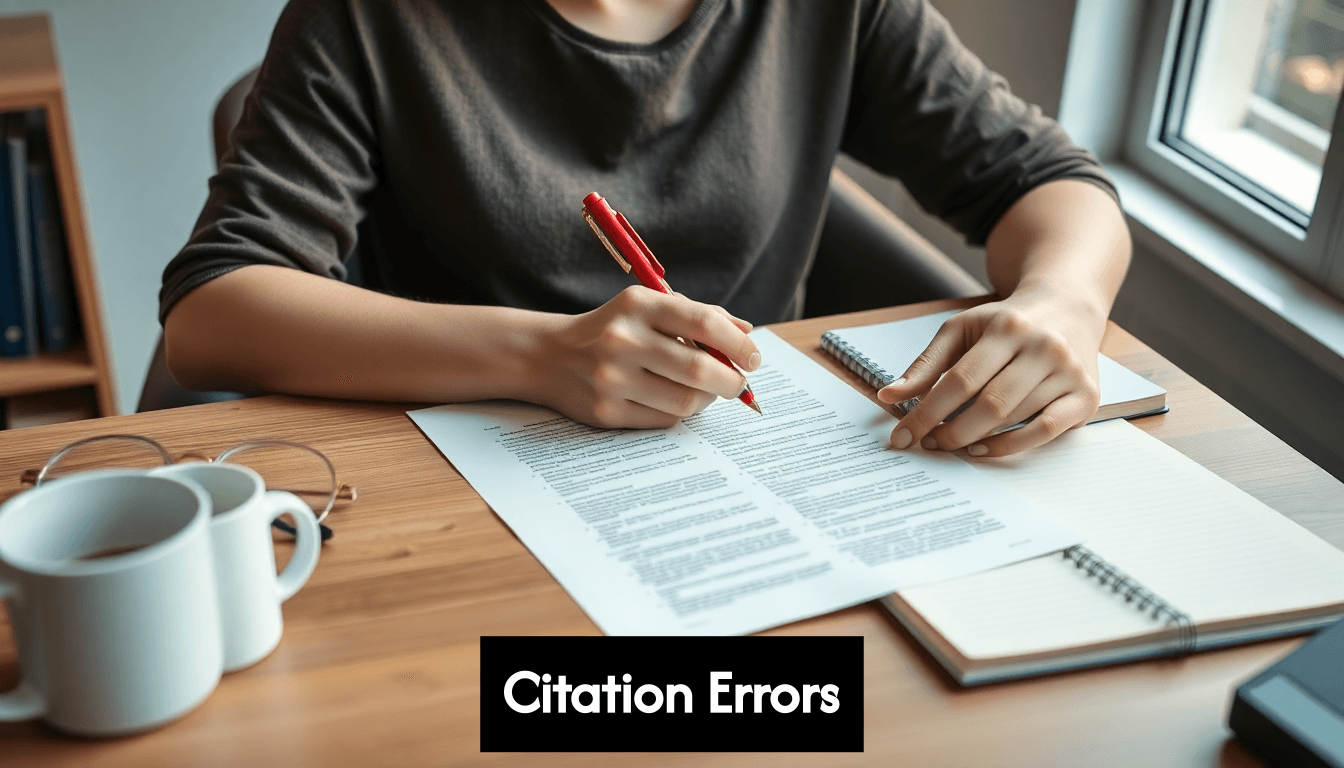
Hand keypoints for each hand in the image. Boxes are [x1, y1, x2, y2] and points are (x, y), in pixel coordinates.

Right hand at [532, 286, 759, 428]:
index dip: (738, 344)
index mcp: (639, 305)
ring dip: (707, 399)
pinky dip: (678, 412)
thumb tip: (746, 331)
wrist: (549, 356)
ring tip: (705, 391)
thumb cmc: (612, 328)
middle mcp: (624, 339)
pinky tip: (672, 399)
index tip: (753, 358)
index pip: (704, 323)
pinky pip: (663, 420)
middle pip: (700, 370)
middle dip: (731, 381)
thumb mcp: (647, 308)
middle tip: (738, 383)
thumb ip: (697, 316)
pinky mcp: (606, 411)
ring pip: (686, 401)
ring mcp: (612, 378)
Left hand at [876, 289, 1104, 456]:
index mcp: (1007, 328)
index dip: (927, 413)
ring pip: (1014, 419)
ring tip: (950, 443)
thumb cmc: (1007, 323)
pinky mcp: (1086, 397)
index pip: (959, 380)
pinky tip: (982, 448)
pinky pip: (1044, 432)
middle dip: (951, 431)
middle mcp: (1044, 348)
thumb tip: (887, 396)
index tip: (902, 436)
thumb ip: (926, 364)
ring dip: (975, 439)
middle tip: (928, 444)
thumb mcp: (962, 330)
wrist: (1068, 307)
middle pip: (989, 404)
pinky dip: (1010, 446)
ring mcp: (1068, 373)